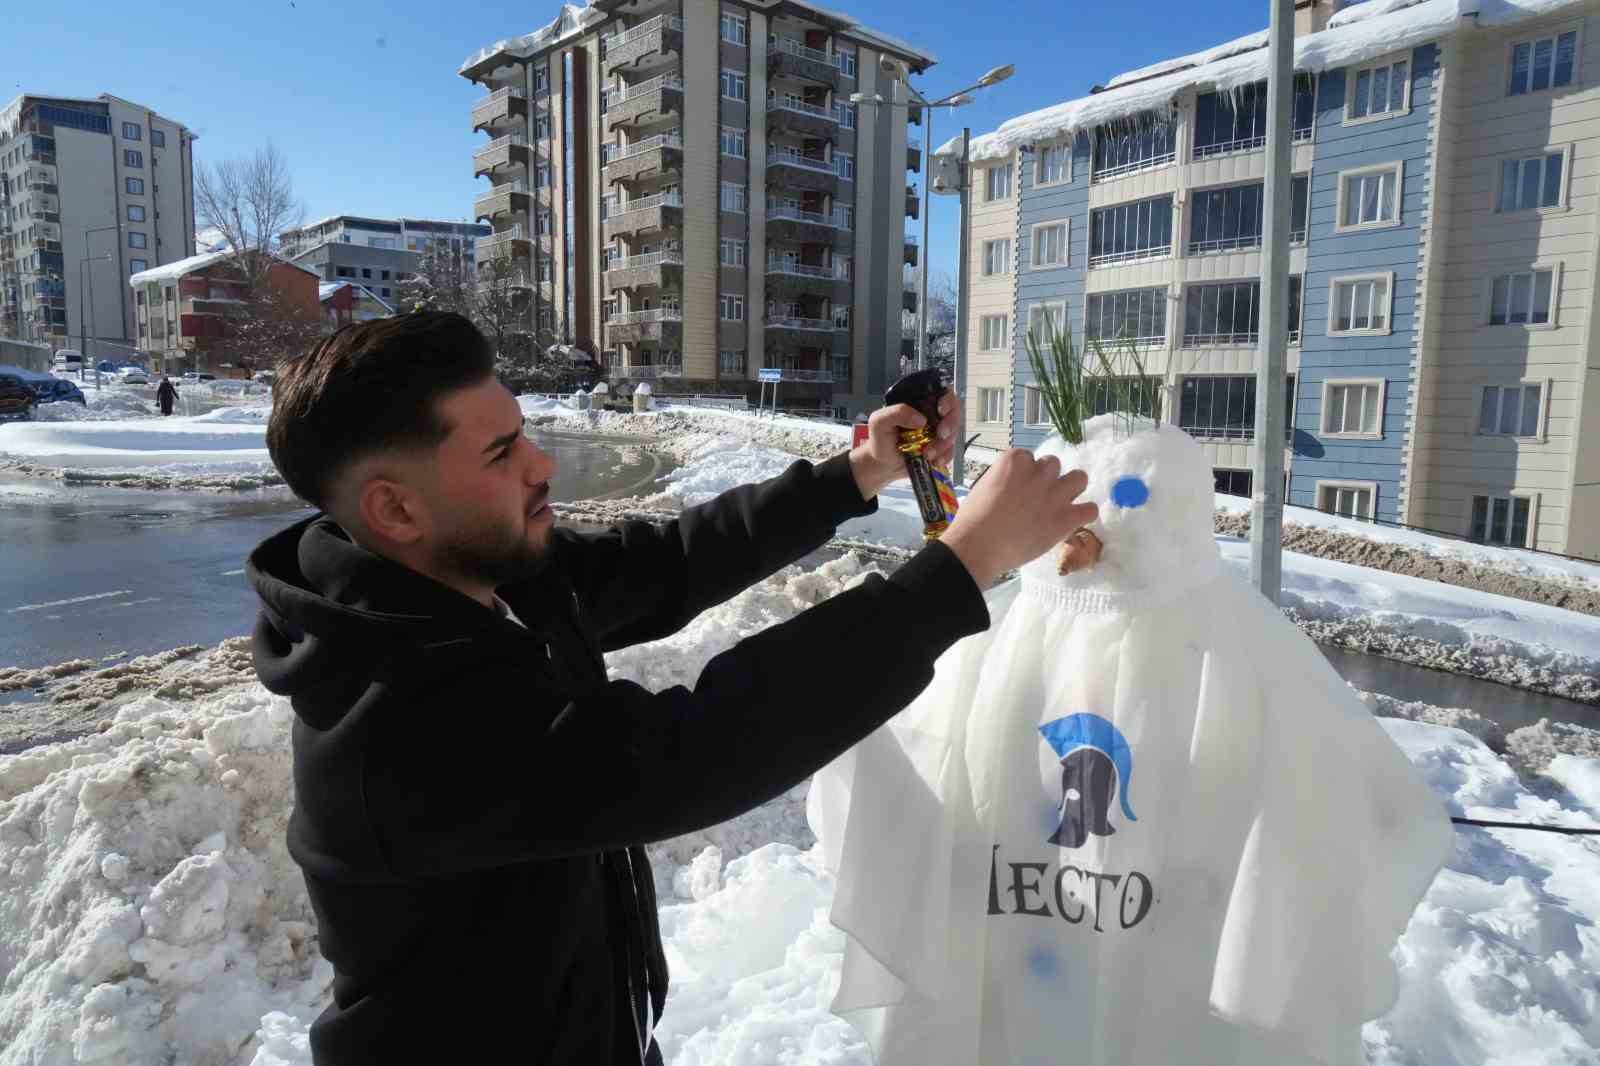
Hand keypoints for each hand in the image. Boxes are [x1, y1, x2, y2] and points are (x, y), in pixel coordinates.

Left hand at [848, 388, 958, 501]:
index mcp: (919, 403)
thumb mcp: (879, 421)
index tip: (941, 411)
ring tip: (927, 453)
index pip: (941, 392)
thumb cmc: (880, 440)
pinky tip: (933, 460)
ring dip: (943, 445)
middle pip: (953, 412)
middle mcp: (931, 415)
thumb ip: (896, 413)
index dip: (947, 400)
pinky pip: (951, 450)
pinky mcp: (940, 448)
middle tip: (940, 435)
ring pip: (953, 433)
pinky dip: (945, 456)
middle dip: (950, 424)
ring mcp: (937, 432)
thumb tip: (920, 419)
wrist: (882, 464)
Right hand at [940, 449, 1098, 587]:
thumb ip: (1004, 481)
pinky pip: (1090, 509)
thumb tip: (1014, 488)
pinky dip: (1084, 514)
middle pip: (1054, 464)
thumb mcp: (984, 487)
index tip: (1019, 489)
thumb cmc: (972, 521)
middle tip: (1037, 498)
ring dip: (1071, 489)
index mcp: (1014, 461)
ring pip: (1079, 478)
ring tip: (1060, 504)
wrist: (979, 547)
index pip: (1029, 457)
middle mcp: (1037, 472)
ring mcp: (1055, 494)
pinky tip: (1073, 521)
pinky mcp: (1066, 517)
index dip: (1025, 475)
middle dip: (1047, 479)